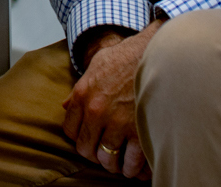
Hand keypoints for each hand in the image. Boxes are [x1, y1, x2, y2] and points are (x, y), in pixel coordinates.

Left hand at [62, 20, 161, 178]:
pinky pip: (131, 161)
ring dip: (115, 165)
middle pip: (87, 150)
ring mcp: (117, 123)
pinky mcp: (139, 131)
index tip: (90, 140)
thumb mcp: (97, 66)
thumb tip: (65, 105)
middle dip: (96, 155)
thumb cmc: (127, 57)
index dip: (80, 139)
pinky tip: (136, 167)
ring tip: (121, 164)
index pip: (70, 131)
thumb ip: (80, 88)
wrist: (155, 53)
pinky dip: (134, 168)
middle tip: (106, 154)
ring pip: (109, 159)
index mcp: (82, 95)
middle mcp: (96, 111)